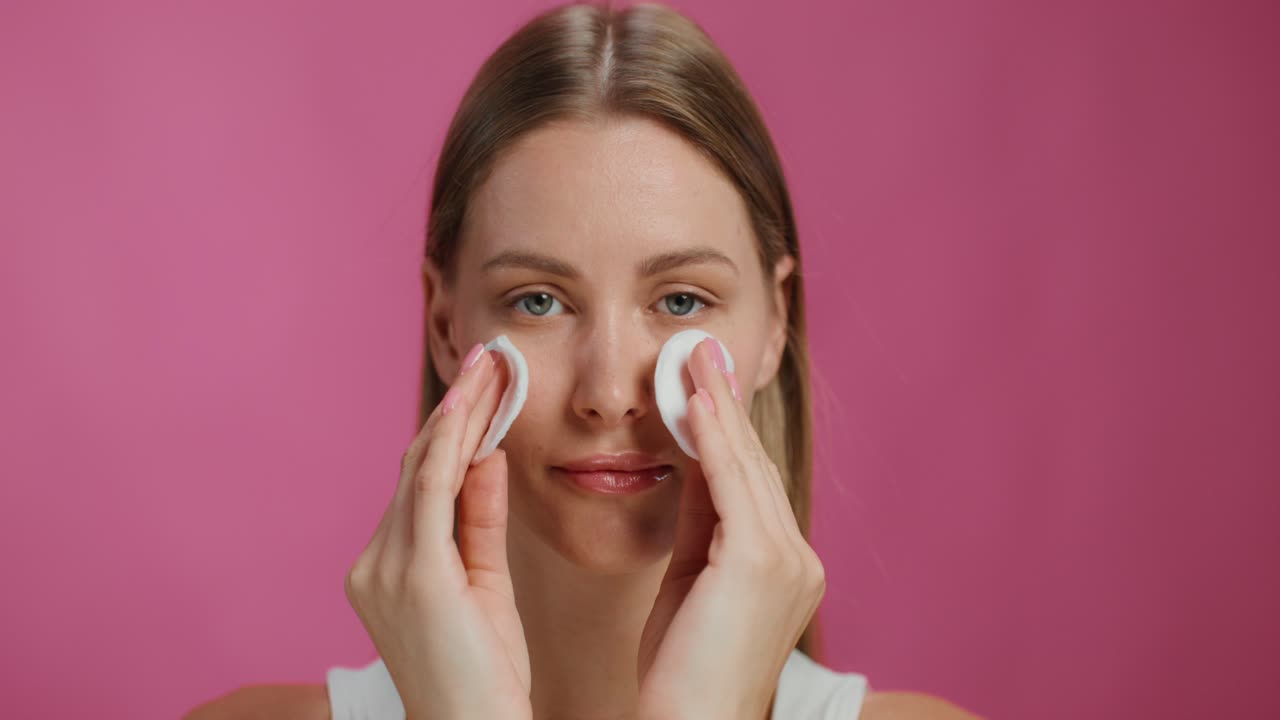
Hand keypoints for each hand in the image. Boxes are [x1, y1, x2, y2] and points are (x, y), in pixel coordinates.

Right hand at [344, 345, 531, 719]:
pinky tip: (472, 407)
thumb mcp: (484, 585)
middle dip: (458, 409)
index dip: (453, 430)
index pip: (421, 483)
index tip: (485, 386)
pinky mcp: (412, 576)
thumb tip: (487, 456)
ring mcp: (385, 568)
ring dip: (461, 413)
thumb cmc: (483, 677)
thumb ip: (478, 519)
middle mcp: (373, 563)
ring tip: (491, 367)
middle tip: (490, 359)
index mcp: (387, 568)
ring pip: (424, 470)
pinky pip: (430, 492)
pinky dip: (452, 444)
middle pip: (418, 466)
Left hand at [636, 338, 825, 719]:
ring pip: (745, 466)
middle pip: (752, 465)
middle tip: (701, 350)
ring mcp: (787, 559)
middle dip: (724, 404)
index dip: (725, 430)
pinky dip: (713, 437)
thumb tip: (692, 462)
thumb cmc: (683, 672)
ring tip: (694, 356)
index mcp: (785, 568)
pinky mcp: (761, 561)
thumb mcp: (692, 583)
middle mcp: (798, 559)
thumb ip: (700, 523)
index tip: (705, 383)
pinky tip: (696, 399)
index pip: (749, 483)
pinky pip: (730, 483)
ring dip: (717, 405)